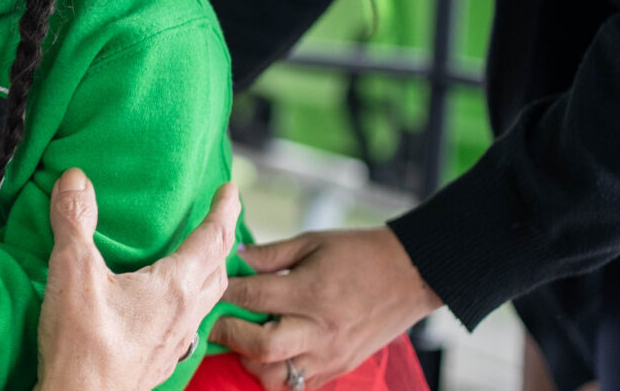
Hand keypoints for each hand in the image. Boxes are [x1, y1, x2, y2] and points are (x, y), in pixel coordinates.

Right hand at [37, 168, 240, 390]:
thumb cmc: (82, 345)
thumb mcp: (72, 271)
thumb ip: (75, 220)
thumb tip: (76, 178)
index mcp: (174, 288)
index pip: (211, 239)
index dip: (223, 211)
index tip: (231, 190)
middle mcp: (184, 314)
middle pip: (218, 270)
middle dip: (222, 241)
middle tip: (220, 220)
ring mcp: (175, 341)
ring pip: (208, 300)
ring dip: (210, 274)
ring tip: (201, 260)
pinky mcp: (160, 360)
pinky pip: (190, 324)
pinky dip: (190, 304)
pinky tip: (170, 309)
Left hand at [210, 227, 440, 388]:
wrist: (412, 274)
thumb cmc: (360, 253)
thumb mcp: (312, 242)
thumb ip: (269, 254)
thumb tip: (231, 257)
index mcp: (312, 292)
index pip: (252, 297)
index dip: (222, 292)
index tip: (207, 287)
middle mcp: (320, 330)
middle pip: (260, 346)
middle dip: (229, 335)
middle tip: (214, 323)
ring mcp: (330, 355)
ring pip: (276, 377)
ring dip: (251, 361)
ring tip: (244, 341)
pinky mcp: (339, 368)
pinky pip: (298, 386)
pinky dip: (276, 376)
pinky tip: (269, 356)